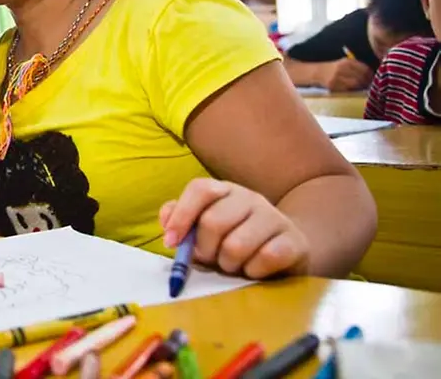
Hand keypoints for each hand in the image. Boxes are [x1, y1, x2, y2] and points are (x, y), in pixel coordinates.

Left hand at [160, 178, 309, 278]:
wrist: (285, 251)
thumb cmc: (235, 240)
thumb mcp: (204, 230)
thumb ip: (181, 221)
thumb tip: (166, 221)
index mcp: (225, 191)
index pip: (200, 189)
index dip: (181, 215)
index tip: (171, 242)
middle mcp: (250, 198)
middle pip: (213, 221)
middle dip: (205, 250)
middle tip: (211, 259)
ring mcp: (275, 217)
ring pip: (237, 245)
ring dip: (229, 264)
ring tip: (234, 265)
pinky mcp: (295, 241)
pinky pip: (266, 258)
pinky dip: (254, 271)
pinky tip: (255, 270)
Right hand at [316, 58, 371, 91]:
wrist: (317, 72)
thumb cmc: (334, 68)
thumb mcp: (344, 63)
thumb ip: (356, 67)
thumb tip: (370, 75)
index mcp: (347, 61)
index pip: (364, 69)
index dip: (370, 75)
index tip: (373, 78)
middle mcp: (342, 68)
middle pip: (360, 76)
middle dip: (366, 82)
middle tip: (369, 85)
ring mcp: (337, 77)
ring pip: (354, 83)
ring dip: (360, 86)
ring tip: (362, 88)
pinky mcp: (332, 85)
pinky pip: (346, 88)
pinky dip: (351, 89)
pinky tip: (352, 89)